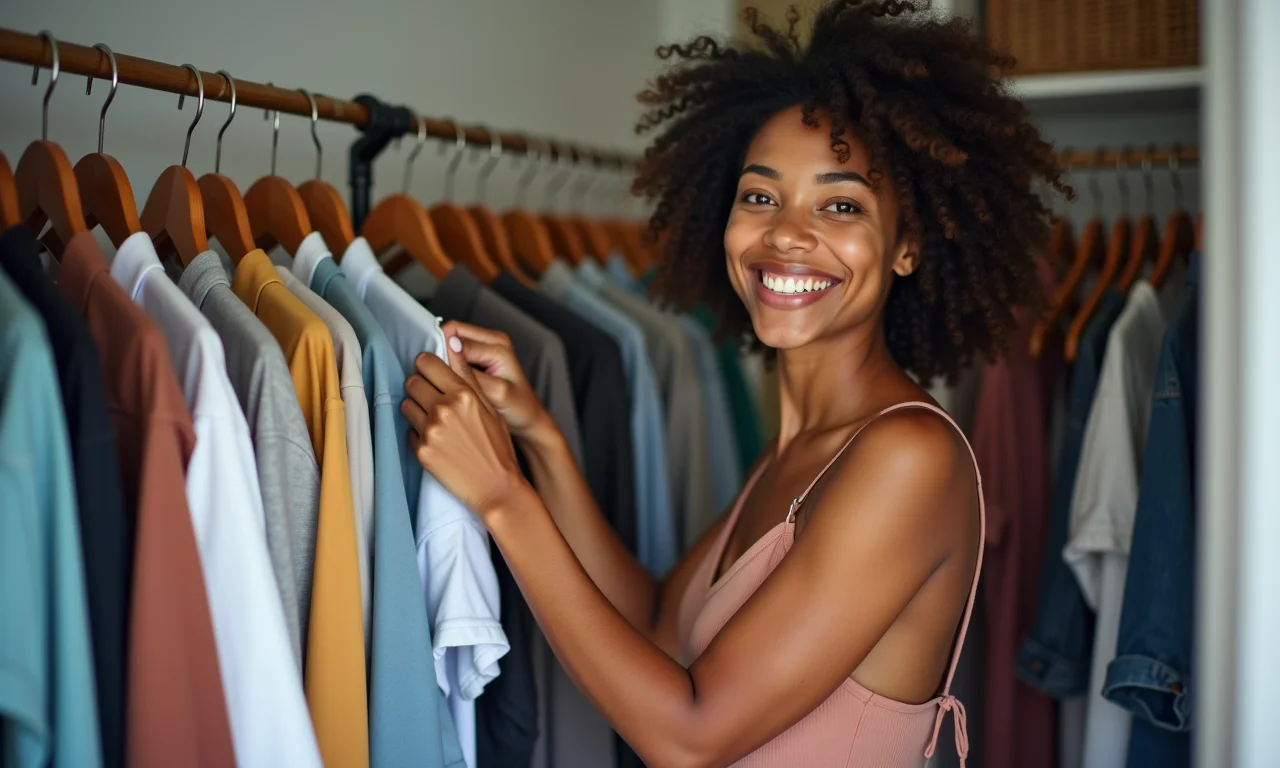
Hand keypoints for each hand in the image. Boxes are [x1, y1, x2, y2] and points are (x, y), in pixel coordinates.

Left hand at [400, 334, 529, 517]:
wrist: (497, 487)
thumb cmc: (498, 447)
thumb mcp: (490, 408)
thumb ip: (468, 378)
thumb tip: (452, 348)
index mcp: (464, 394)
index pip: (426, 363)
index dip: (426, 365)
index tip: (430, 372)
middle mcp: (444, 409)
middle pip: (411, 382)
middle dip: (419, 386)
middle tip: (431, 396)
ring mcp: (430, 431)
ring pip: (405, 405)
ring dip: (416, 408)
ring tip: (434, 420)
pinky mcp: (421, 451)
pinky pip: (408, 430)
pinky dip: (418, 432)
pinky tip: (437, 440)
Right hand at [443, 320, 551, 439]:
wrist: (528, 418)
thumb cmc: (518, 408)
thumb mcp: (495, 393)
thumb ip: (471, 372)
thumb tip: (450, 348)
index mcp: (498, 345)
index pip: (456, 333)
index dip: (439, 348)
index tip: (431, 369)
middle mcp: (493, 340)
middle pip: (452, 330)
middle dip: (440, 349)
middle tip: (435, 374)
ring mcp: (487, 346)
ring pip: (452, 339)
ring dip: (443, 356)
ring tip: (443, 378)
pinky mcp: (481, 355)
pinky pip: (456, 350)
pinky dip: (449, 362)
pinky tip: (450, 379)